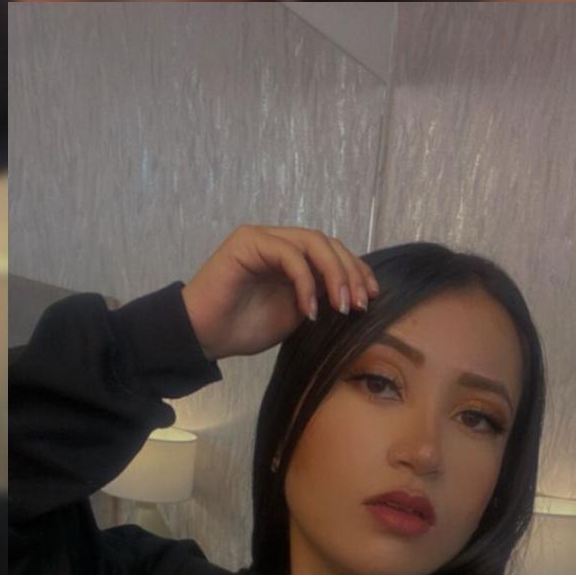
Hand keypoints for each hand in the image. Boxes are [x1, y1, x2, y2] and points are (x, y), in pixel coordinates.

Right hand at [181, 224, 379, 362]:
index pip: (333, 252)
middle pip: (328, 244)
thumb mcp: (294, 315)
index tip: (372, 297)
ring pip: (313, 243)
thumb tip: (354, 294)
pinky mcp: (249, 242)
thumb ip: (319, 296)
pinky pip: (289, 255)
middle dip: (351, 273)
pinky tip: (310, 310)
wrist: (203, 336)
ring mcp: (264, 238)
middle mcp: (279, 241)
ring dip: (335, 275)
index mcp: (291, 257)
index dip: (356, 271)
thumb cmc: (243, 328)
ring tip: (342, 307)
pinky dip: (306, 282)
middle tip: (360, 305)